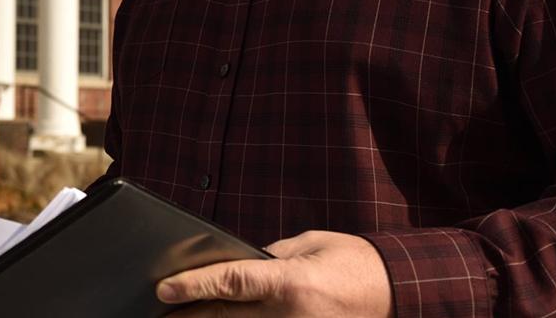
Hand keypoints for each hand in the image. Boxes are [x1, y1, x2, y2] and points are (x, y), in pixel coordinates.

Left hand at [156, 230, 392, 316]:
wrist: (399, 292)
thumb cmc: (352, 262)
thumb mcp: (307, 246)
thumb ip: (266, 259)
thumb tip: (230, 266)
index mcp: (291, 283)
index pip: (232, 283)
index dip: (194, 285)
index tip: (164, 289)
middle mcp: (291, 316)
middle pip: (226, 317)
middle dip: (188, 315)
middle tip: (156, 313)